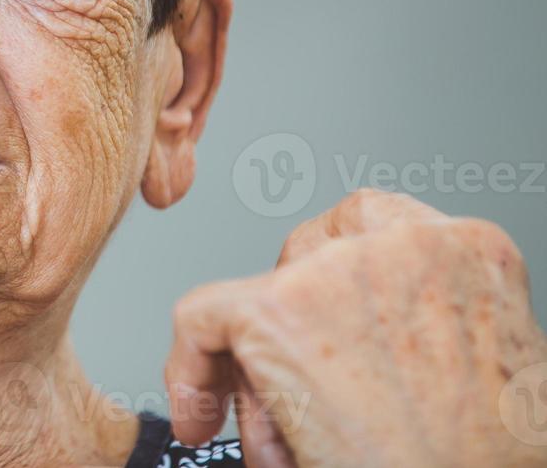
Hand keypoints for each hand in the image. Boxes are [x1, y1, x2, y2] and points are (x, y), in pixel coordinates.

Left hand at [164, 189, 546, 466]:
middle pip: (306, 259)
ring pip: (259, 298)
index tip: (316, 319)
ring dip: (260, 367)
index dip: (328, 277)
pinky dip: (189, 370)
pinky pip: (201, 320)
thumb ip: (424, 317)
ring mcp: (338, 271)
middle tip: (297, 388)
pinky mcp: (276, 309)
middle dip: (290, 324)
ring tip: (289, 430)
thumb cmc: (479, 455)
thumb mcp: (480, 360)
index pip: (368, 224)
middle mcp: (406, 245)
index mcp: (469, 251)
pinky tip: (201, 414)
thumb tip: (357, 330)